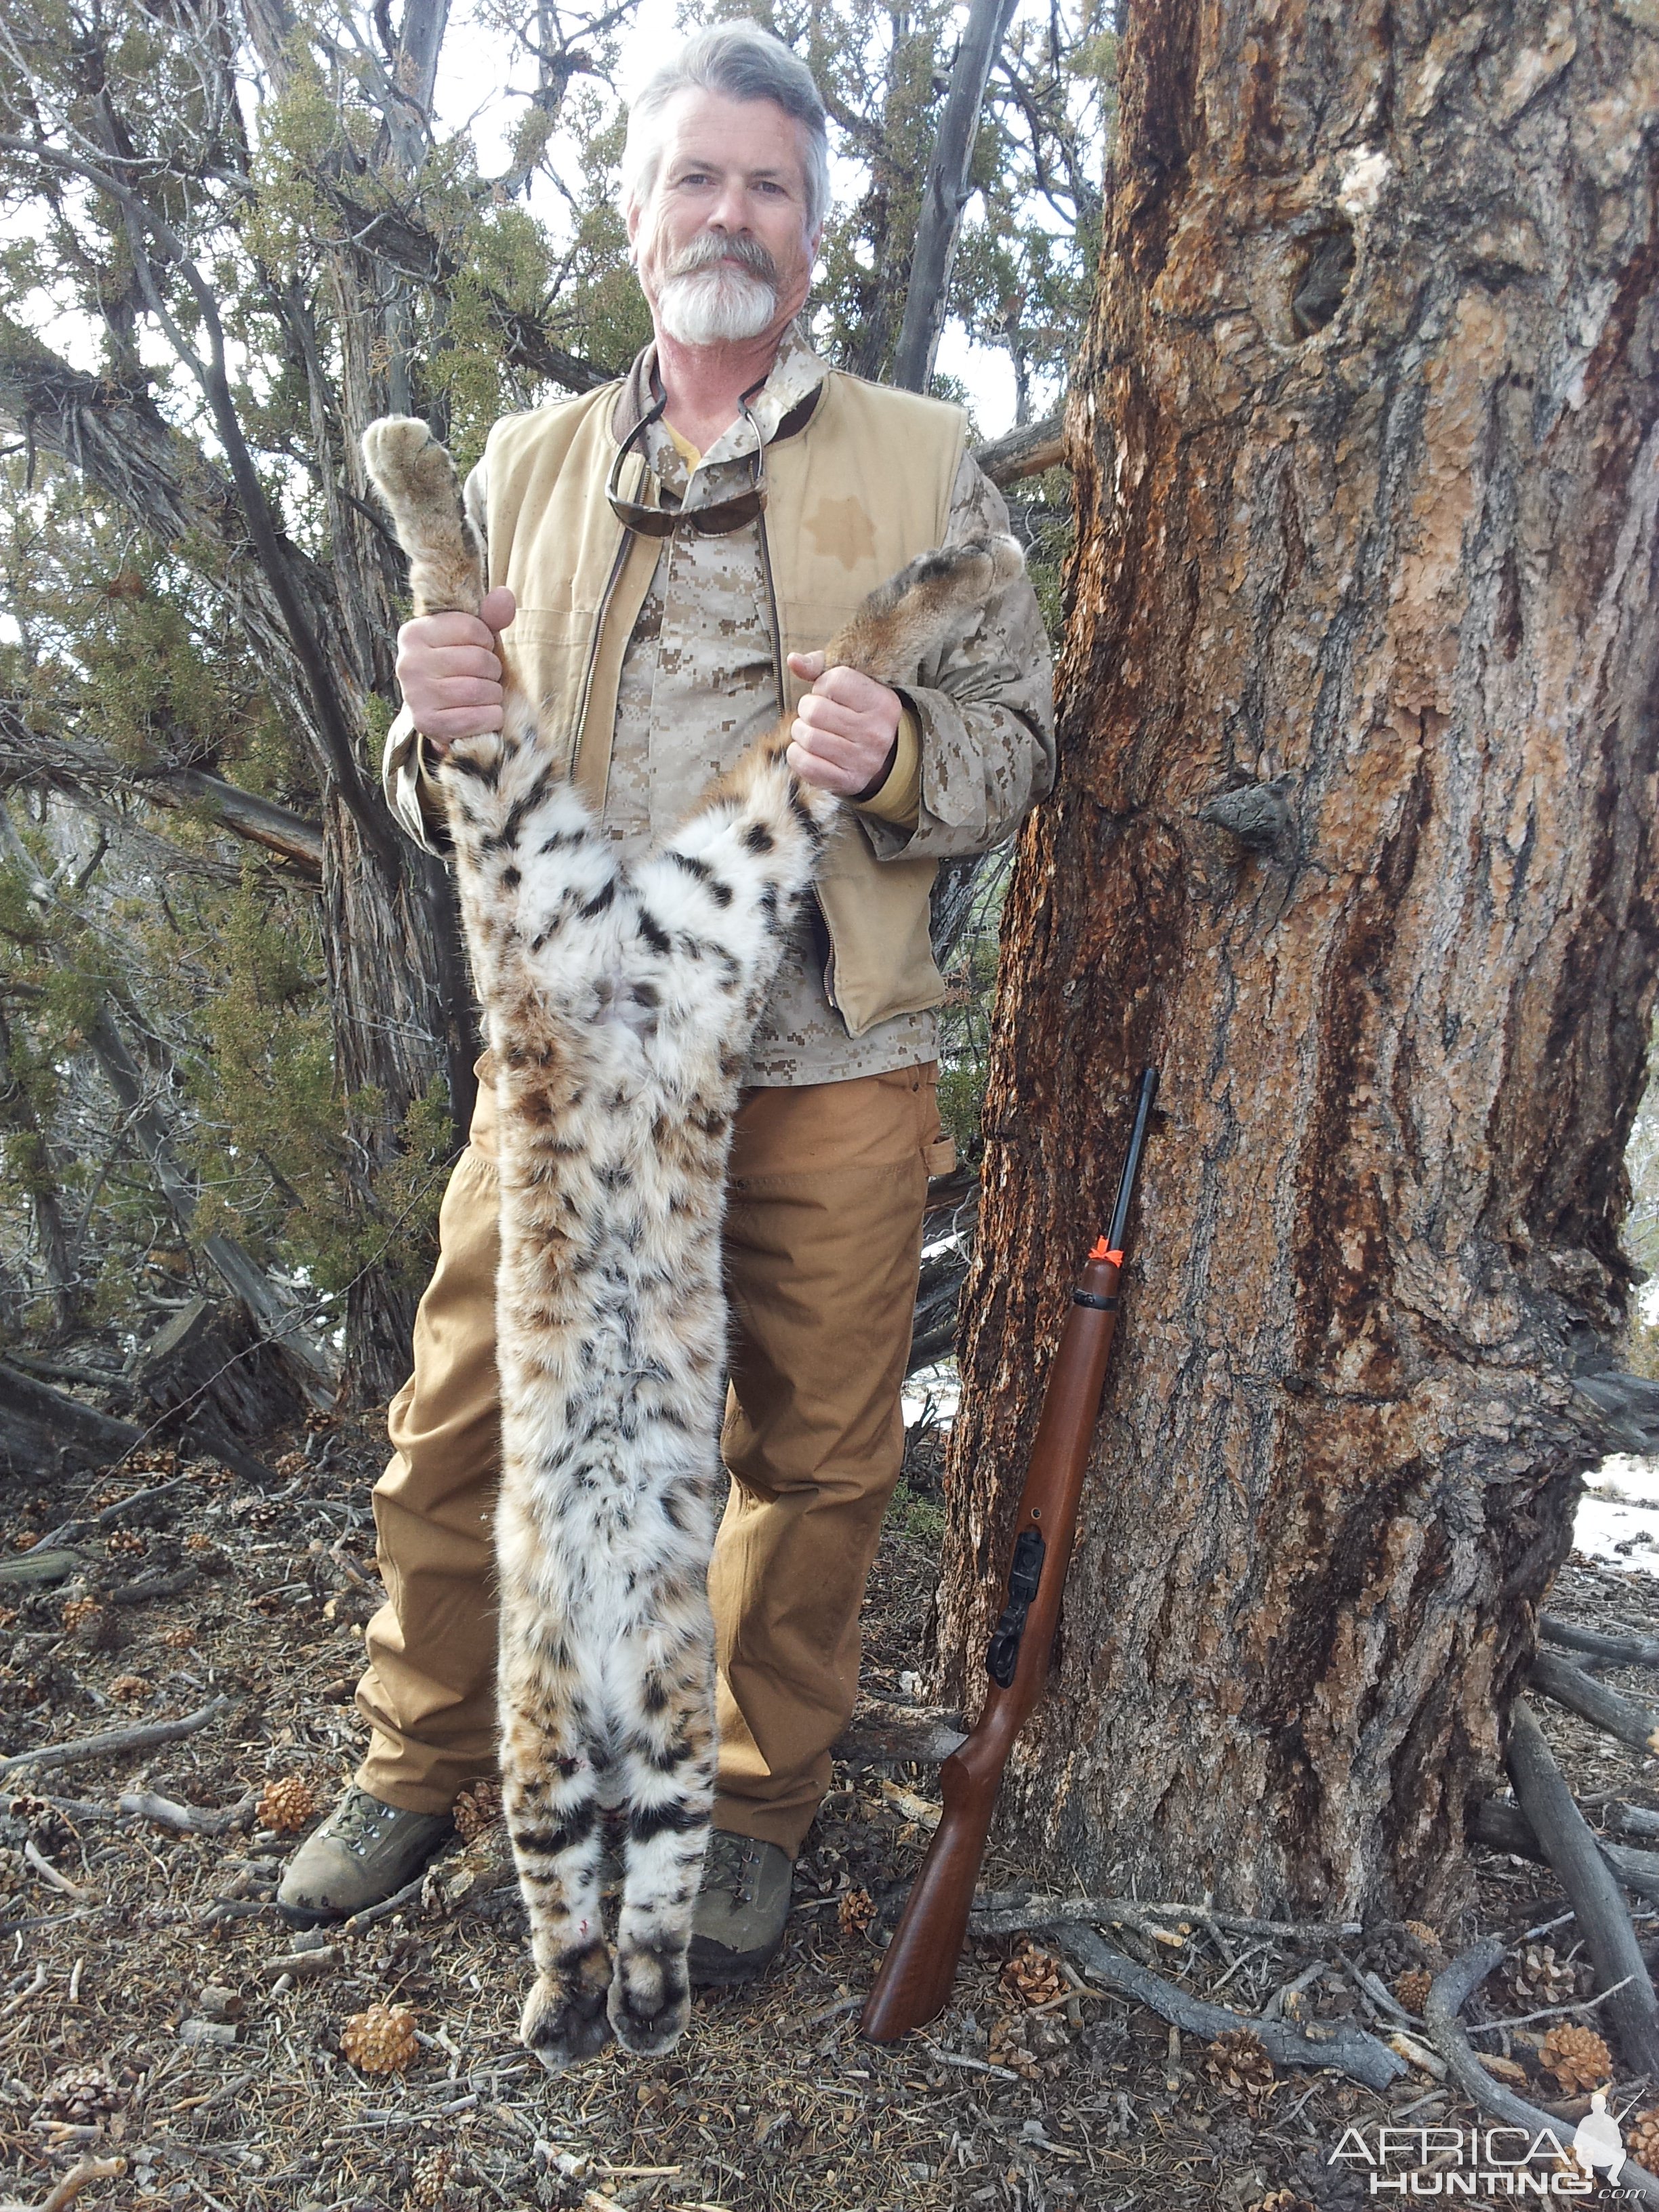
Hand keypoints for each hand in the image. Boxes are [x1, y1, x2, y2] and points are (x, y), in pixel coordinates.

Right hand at [397, 585, 516, 754]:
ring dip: (493, 695)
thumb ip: (490, 616)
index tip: (480, 650)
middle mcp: (408, 662)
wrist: (441, 711)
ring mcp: (414, 695)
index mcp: (414, 633)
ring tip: (485, 695)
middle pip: (477, 660)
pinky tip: (485, 714)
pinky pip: (475, 719)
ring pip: (477, 690)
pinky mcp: (426, 724)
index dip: (487, 641)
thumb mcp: (474, 638)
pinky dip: (491, 717)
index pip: (471, 628)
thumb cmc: (460, 667)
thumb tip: (504, 596)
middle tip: (486, 677)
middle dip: (493, 670)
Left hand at [785, 652, 901, 796]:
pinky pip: (805, 764)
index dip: (822, 685)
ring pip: (807, 737)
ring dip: (800, 731)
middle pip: (814, 711)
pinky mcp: (847, 781)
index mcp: (882, 702)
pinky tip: (807, 749)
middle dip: (807, 709)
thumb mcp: (849, 684)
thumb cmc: (856, 711)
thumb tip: (792, 660)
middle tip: (815, 714)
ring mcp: (863, 760)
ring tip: (810, 730)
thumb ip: (820, 667)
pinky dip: (797, 754)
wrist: (878, 755)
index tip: (829, 693)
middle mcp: (876, 733)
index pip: (834, 681)